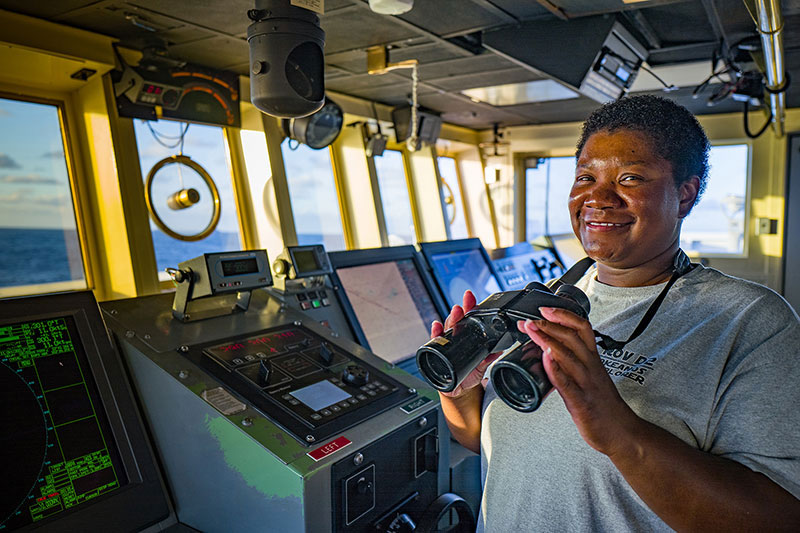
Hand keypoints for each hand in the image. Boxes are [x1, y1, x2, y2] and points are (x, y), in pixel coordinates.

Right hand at [431, 290, 501, 397]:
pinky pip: (434, 343)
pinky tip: (437, 328)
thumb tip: (500, 349)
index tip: (470, 298)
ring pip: (446, 329)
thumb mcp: (481, 366)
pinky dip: (435, 335)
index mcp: (465, 338)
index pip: (467, 320)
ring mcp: (445, 346)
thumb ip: (488, 358)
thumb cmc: (468, 374)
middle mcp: (454, 339)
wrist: (458, 389)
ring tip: (454, 313)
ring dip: (449, 320)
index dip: (469, 308)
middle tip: (462, 306)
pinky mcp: (437, 355)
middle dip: (458, 312)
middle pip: (455, 322)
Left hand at [518, 307, 640, 456]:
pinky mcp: (581, 402)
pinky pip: (567, 383)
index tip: (545, 308)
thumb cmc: (603, 405)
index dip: (563, 315)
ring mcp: (586, 384)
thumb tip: (551, 349)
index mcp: (592, 360)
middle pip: (572, 337)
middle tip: (530, 319)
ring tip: (532, 330)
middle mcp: (590, 367)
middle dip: (549, 324)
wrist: (622, 433)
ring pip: (568, 355)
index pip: (581, 328)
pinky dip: (555, 369)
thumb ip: (573, 362)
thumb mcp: (590, 376)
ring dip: (548, 340)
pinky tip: (545, 359)